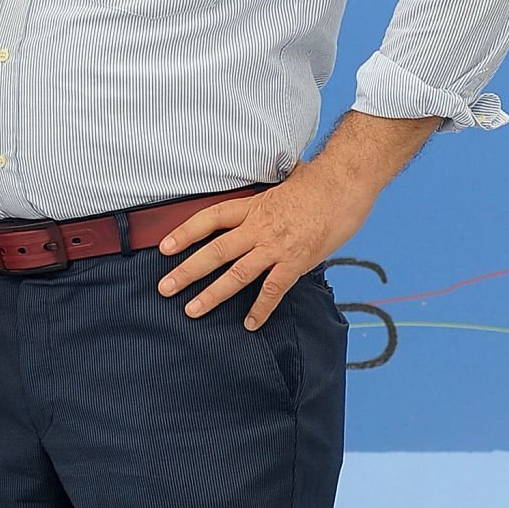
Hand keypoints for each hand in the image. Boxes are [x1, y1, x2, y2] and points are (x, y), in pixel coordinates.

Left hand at [155, 163, 374, 327]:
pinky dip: (260, 309)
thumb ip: (262, 195)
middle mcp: (258, 227)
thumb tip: (255, 191)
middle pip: (215, 251)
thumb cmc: (316, 182)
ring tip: (192, 310)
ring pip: (237, 274)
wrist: (345, 185)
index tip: (164, 247)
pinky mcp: (296, 262)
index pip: (210, 218)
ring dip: (212, 294)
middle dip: (187, 271)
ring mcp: (276, 247)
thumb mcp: (280, 182)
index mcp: (252, 206)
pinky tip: (249, 324)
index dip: (184, 232)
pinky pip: (273, 290)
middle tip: (165, 287)